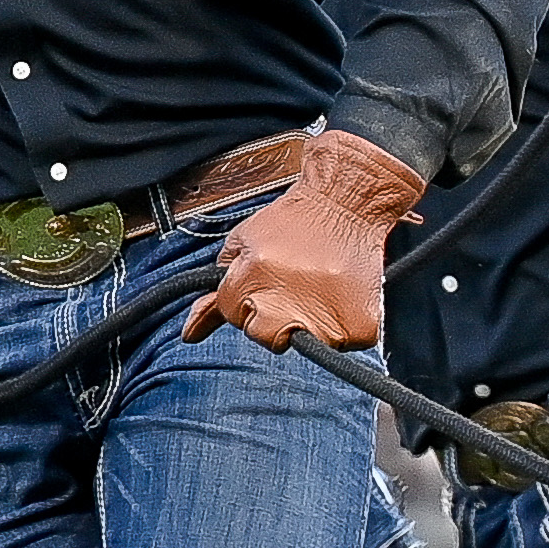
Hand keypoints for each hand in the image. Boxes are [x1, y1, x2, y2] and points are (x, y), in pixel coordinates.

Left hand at [186, 132, 427, 349]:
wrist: (345, 202)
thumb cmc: (294, 222)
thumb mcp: (241, 248)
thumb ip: (213, 297)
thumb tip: (190, 335)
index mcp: (251, 281)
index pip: (234, 316)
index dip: (250, 298)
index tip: (270, 279)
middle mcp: (284, 303)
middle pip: (266, 337)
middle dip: (274, 318)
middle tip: (295, 288)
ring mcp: (323, 318)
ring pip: (306, 343)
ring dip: (312, 324)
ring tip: (321, 290)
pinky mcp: (359, 327)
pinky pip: (346, 345)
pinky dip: (348, 328)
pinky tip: (343, 298)